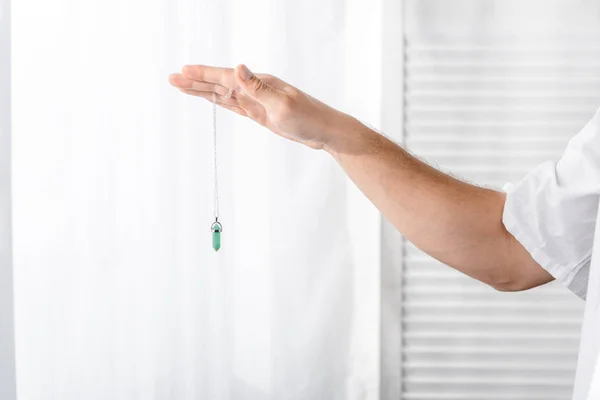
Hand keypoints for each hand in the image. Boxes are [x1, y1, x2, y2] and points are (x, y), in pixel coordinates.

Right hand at [169, 64, 349, 149]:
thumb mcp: (282, 104)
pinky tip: (210, 97)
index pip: (226, 77)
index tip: (183, 72)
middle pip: (219, 83)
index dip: (204, 75)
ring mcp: (257, 101)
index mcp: (260, 84)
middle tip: (173, 78)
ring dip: (203, 91)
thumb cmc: (308, 118)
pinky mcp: (259, 113)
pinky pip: (234, 105)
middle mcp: (256, 89)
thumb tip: (239, 68)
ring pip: (223, 94)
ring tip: (183, 86)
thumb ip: (258, 88)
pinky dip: (219, 101)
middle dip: (196, 81)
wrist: (324, 132)